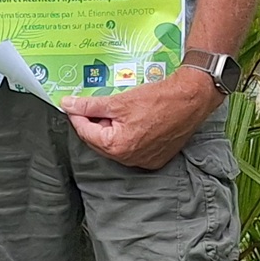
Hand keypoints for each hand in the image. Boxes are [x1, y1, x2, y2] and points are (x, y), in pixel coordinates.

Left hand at [64, 67, 219, 171]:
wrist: (191, 99)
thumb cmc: (159, 99)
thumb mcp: (119, 101)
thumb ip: (90, 106)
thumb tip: (69, 105)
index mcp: (117, 146)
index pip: (85, 132)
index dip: (77, 115)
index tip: (72, 104)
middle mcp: (129, 159)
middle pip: (100, 141)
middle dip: (95, 123)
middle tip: (95, 106)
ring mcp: (143, 161)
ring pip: (116, 146)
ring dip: (111, 130)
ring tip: (118, 111)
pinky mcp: (155, 158)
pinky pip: (132, 149)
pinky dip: (127, 136)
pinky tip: (133, 120)